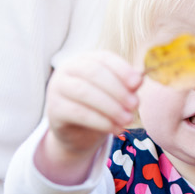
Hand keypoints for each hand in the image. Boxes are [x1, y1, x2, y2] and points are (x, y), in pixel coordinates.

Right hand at [36, 48, 141, 183]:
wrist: (76, 135)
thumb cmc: (98, 108)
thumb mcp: (113, 95)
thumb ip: (125, 85)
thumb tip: (140, 78)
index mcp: (84, 59)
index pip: (104, 58)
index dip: (121, 69)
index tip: (137, 83)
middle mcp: (68, 68)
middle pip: (94, 73)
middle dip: (117, 89)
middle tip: (135, 105)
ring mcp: (57, 88)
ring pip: (85, 92)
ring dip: (111, 107)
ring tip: (128, 120)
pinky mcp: (54, 109)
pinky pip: (79, 113)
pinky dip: (100, 121)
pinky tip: (115, 128)